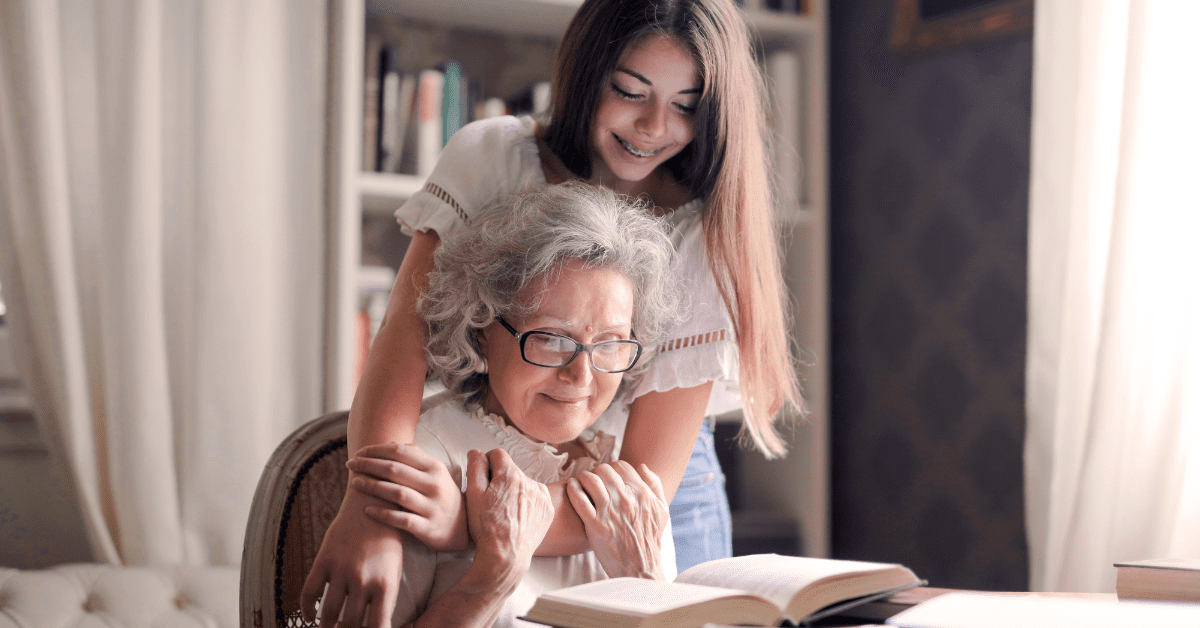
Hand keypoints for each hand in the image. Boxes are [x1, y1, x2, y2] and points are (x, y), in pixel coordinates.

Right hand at [300, 489, 403, 627]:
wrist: (373, 503)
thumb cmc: (387, 540)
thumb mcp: (394, 569)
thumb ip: (385, 598)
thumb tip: (376, 626)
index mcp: (386, 585)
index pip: (377, 626)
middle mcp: (363, 580)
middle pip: (350, 623)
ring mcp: (342, 570)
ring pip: (328, 613)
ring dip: (326, 626)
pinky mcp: (324, 560)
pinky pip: (309, 592)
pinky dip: (306, 609)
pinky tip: (309, 616)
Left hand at [348, 443, 469, 550]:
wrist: (463, 527)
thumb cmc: (442, 495)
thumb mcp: (436, 473)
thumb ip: (416, 457)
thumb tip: (390, 443)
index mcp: (435, 468)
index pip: (401, 452)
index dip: (377, 450)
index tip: (360, 452)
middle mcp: (434, 485)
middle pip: (395, 470)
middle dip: (368, 465)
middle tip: (350, 464)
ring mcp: (432, 507)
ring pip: (396, 493)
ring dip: (372, 487)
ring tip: (354, 483)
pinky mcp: (427, 528)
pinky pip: (401, 520)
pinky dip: (382, 514)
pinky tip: (367, 510)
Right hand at [465, 448, 553, 581]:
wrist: (506, 556)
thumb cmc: (486, 527)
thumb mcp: (473, 495)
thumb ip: (475, 467)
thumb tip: (477, 452)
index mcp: (510, 475)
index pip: (497, 454)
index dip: (486, 465)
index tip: (483, 480)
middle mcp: (530, 481)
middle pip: (511, 470)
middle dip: (500, 480)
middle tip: (492, 501)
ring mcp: (542, 496)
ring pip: (524, 483)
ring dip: (515, 491)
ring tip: (505, 511)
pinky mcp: (548, 509)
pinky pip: (536, 496)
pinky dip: (527, 502)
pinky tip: (517, 516)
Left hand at [567, 461, 668, 579]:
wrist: (640, 568)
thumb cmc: (650, 540)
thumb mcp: (661, 511)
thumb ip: (654, 485)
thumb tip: (642, 466)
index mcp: (641, 493)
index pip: (621, 466)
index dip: (612, 469)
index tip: (607, 477)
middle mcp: (625, 499)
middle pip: (604, 470)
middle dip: (597, 473)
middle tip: (593, 481)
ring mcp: (609, 511)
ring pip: (590, 480)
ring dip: (582, 478)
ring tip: (580, 482)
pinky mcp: (595, 524)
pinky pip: (579, 499)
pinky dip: (573, 489)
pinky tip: (571, 487)